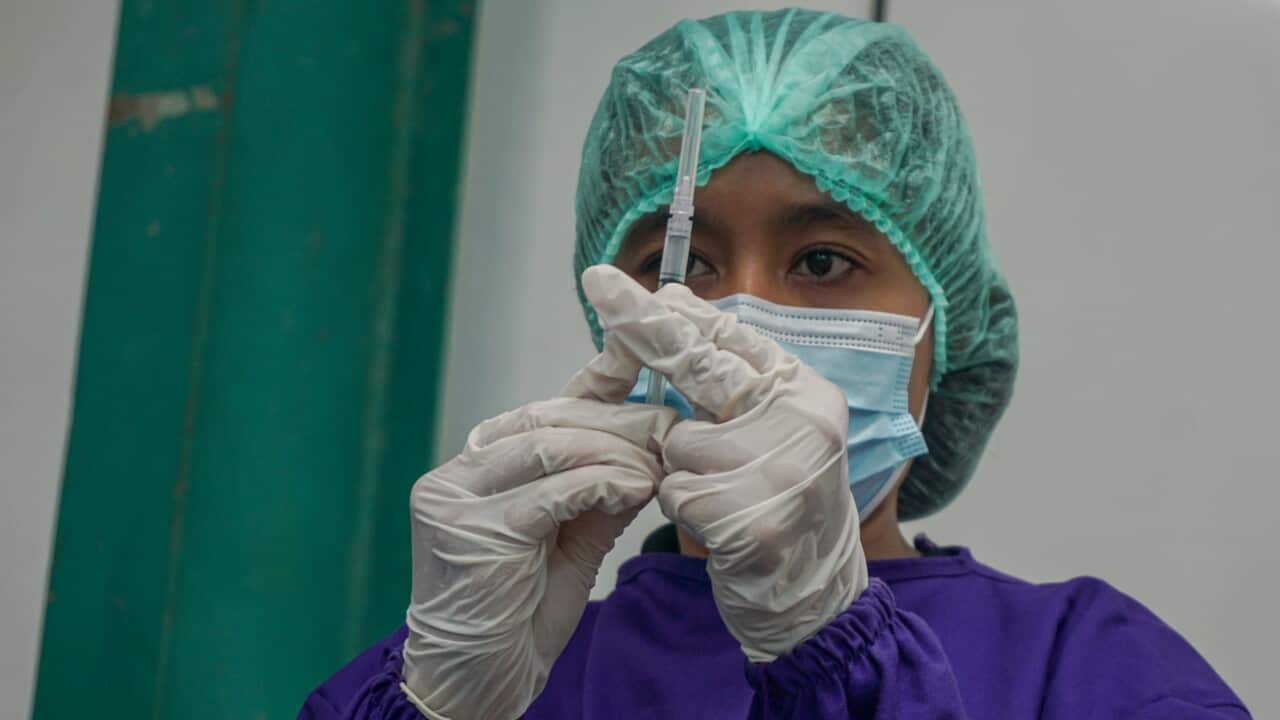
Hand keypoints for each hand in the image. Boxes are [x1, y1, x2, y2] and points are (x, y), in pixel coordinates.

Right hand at [401, 344, 676, 718]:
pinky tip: (635, 487)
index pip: (542, 409)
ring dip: (616, 451)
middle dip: (618, 419)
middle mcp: (458, 473)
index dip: (594, 382)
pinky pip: (552, 489)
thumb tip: (651, 452)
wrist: (477, 683)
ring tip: (658, 462)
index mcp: (478, 468)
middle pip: (548, 419)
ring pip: (551, 445)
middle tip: (671, 424)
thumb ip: (599, 494)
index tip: (640, 359)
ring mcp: (455, 497)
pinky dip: (602, 482)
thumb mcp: (571, 542)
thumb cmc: (520, 616)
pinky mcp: (469, 527)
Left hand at [583, 264, 866, 661]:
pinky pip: (676, 492)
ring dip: (680, 471)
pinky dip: (682, 509)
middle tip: (596, 282)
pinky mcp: (754, 521)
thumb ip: (729, 379)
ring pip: (678, 443)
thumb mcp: (768, 434)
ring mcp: (784, 472)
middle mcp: (804, 422)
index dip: (676, 312)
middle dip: (646, 327)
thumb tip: (672, 304)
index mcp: (806, 393)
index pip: (731, 339)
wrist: (816, 598)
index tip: (624, 282)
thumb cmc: (776, 506)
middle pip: (702, 367)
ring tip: (723, 497)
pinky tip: (720, 530)